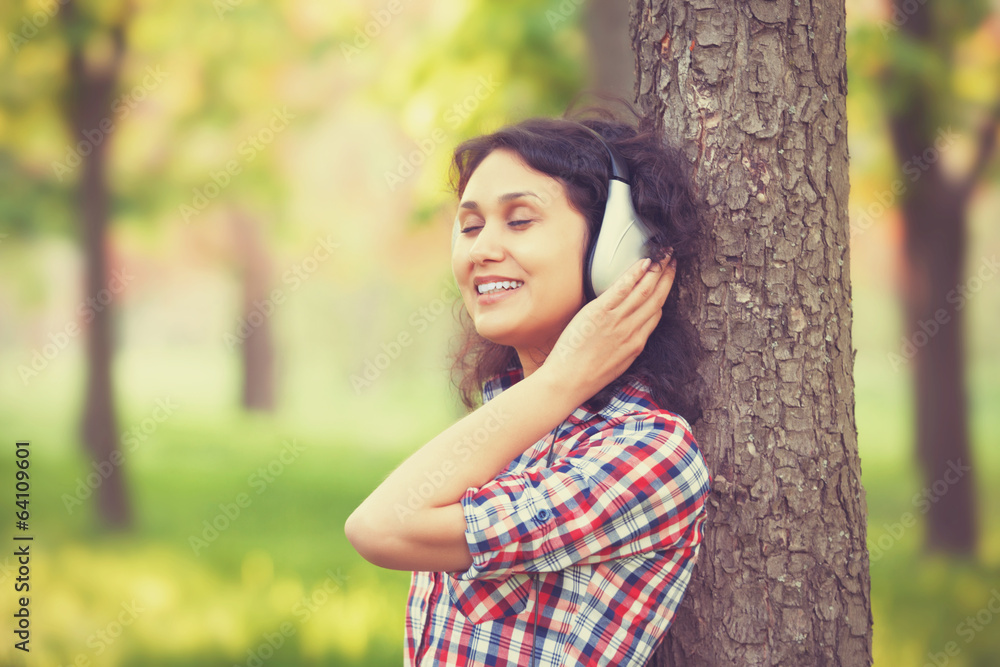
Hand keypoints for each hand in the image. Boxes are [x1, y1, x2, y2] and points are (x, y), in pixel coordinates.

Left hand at [541, 254, 677, 397]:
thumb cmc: (585, 376)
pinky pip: (623, 289)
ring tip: (664, 255)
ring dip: (656, 270)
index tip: (667, 281)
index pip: (656, 314)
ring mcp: (618, 321)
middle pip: (656, 298)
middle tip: (673, 259)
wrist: (569, 381)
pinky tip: (643, 262)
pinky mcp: (601, 313)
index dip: (663, 295)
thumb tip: (630, 333)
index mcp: (636, 344)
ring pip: (644, 291)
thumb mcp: (616, 364)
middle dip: (667, 277)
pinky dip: (635, 274)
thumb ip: (625, 346)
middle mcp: (632, 331)